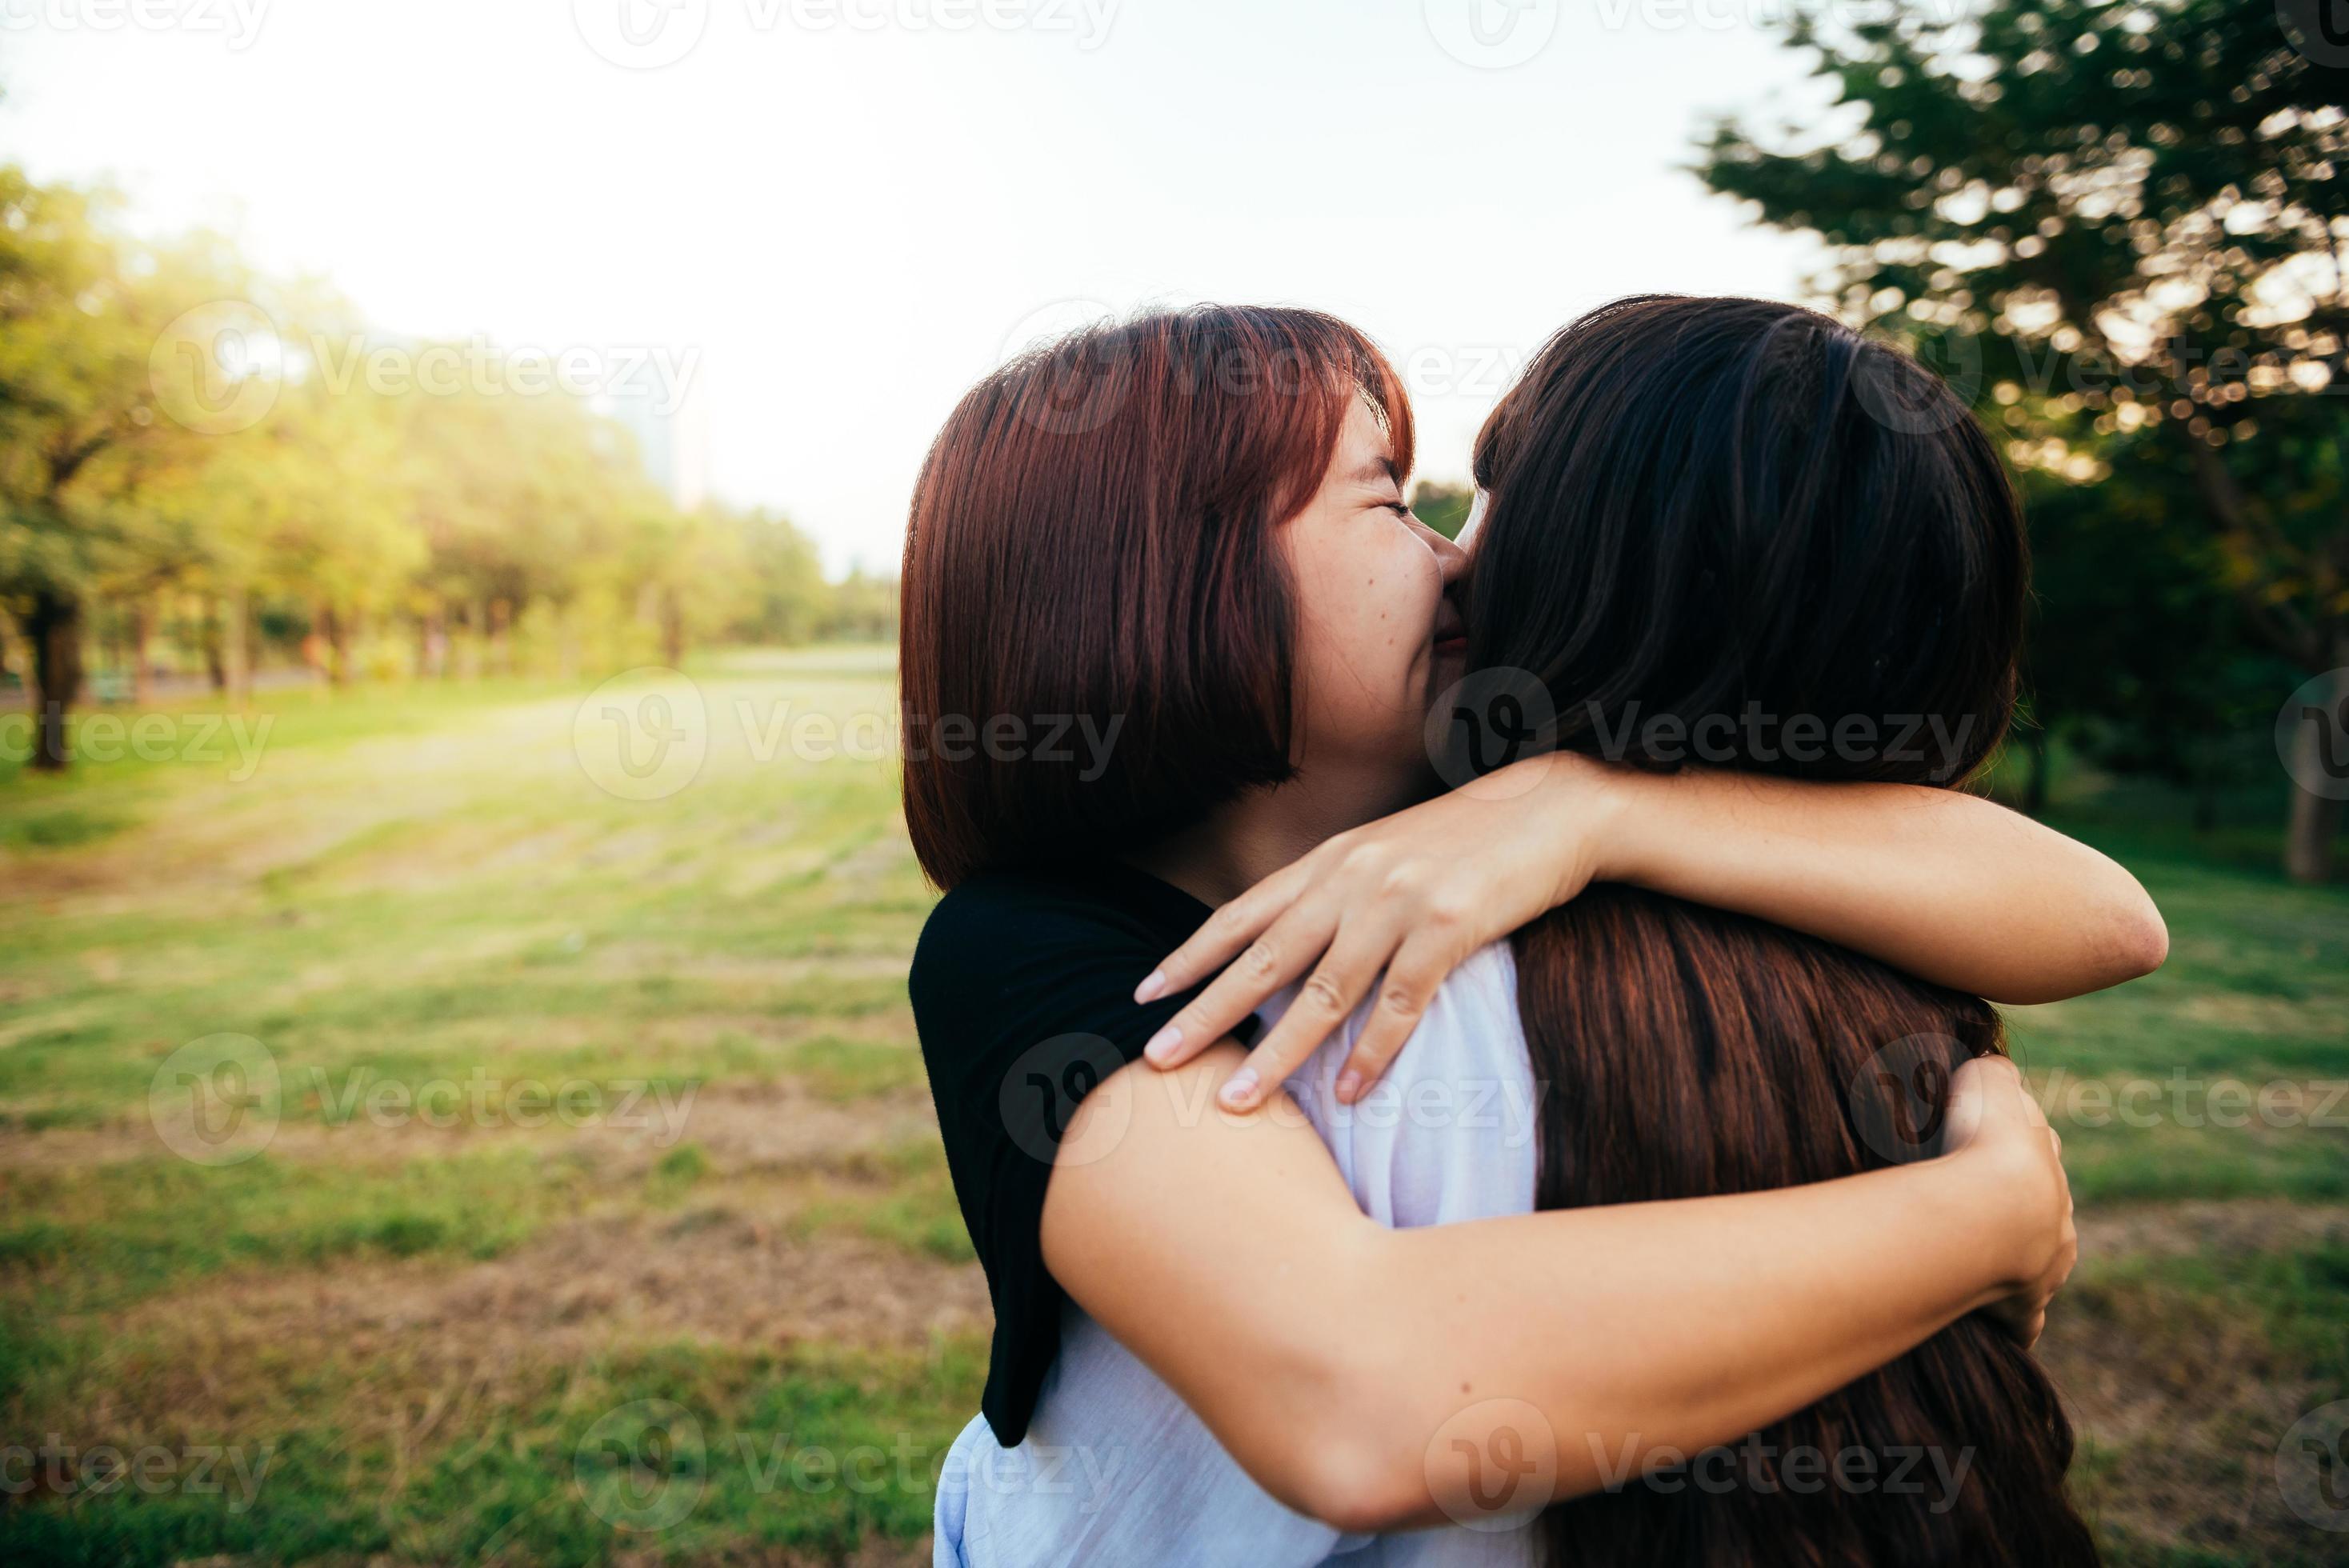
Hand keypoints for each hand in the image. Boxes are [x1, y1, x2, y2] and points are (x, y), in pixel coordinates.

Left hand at [1134, 752, 1621, 1109]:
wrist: (1554, 807)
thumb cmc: (1470, 839)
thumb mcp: (1387, 852)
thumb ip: (1338, 892)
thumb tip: (1291, 948)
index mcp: (1330, 858)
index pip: (1242, 914)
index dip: (1190, 956)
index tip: (1143, 995)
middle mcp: (1352, 877)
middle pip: (1263, 959)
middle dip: (1204, 1012)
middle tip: (1155, 1059)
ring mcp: (1399, 902)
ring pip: (1323, 993)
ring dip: (1275, 1054)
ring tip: (1236, 1101)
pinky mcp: (1451, 927)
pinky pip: (1400, 1003)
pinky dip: (1371, 1054)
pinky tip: (1348, 1093)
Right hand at [1940, 1055, 2075, 1346]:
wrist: (1991, 1213)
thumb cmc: (1980, 1143)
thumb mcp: (1985, 1083)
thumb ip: (1991, 1073)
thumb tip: (1994, 1067)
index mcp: (2046, 1161)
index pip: (2039, 1145)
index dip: (2014, 1141)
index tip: (1989, 1143)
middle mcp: (2057, 1212)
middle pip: (2046, 1204)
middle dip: (2022, 1203)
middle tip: (1981, 1201)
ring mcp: (2047, 1261)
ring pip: (2043, 1259)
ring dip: (2021, 1258)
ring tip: (1985, 1257)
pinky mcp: (2025, 1302)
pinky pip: (2024, 1318)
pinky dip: (2016, 1322)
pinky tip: (2003, 1327)